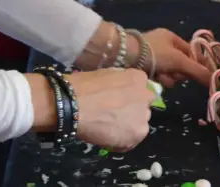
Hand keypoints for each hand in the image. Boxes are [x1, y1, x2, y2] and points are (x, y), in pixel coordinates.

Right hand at [27, 69, 153, 152]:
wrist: (73, 104)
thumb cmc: (83, 87)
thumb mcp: (106, 75)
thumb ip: (119, 84)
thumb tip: (117, 93)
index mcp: (138, 78)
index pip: (139, 91)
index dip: (128, 99)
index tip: (116, 104)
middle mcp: (146, 95)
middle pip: (142, 108)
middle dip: (130, 113)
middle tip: (112, 117)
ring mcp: (143, 114)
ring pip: (138, 125)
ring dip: (126, 128)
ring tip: (107, 130)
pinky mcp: (138, 132)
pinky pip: (130, 142)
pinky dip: (120, 143)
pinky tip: (106, 139)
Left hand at [142, 28, 211, 87]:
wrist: (125, 57)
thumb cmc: (155, 54)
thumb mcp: (178, 61)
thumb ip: (196, 70)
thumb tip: (213, 79)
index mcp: (172, 38)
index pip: (192, 52)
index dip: (200, 63)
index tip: (207, 75)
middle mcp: (163, 45)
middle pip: (182, 64)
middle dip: (181, 72)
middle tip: (178, 75)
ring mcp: (153, 56)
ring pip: (171, 72)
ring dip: (170, 77)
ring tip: (164, 78)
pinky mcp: (145, 67)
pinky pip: (159, 76)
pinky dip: (160, 79)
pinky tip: (156, 80)